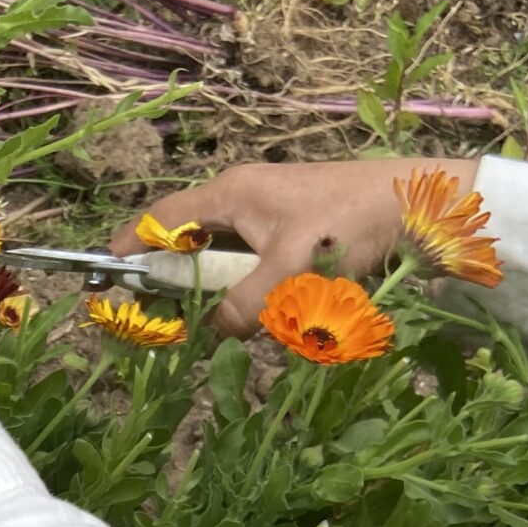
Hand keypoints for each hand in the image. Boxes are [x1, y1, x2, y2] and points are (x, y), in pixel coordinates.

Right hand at [108, 154, 481, 338]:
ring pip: (224, 262)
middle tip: (157, 320)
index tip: (102, 273)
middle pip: (188, 243)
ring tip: (216, 325)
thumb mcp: (292, 268)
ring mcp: (271, 217)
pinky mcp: (296, 234)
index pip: (162, 219)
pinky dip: (254, 293)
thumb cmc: (354, 220)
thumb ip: (245, 305)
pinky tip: (267, 315)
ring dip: (221, 294)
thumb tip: (210, 333)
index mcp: (232, 193)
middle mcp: (245, 199)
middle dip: (173, 282)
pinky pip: (256, 269)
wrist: (425, 204)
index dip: (130, 246)